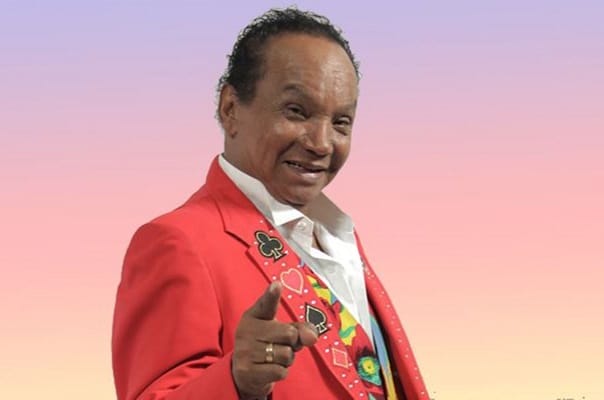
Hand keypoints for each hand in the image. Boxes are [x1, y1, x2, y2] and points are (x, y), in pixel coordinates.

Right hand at [232, 282, 317, 398]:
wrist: (244, 374)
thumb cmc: (266, 346)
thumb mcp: (281, 332)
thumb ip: (300, 329)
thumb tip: (312, 337)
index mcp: (254, 316)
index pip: (265, 304)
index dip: (272, 295)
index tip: (277, 286)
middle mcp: (247, 331)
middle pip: (289, 334)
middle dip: (292, 343)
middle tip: (279, 345)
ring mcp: (245, 351)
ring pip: (286, 354)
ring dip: (287, 360)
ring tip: (273, 358)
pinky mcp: (248, 371)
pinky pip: (281, 371)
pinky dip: (281, 372)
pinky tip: (269, 369)